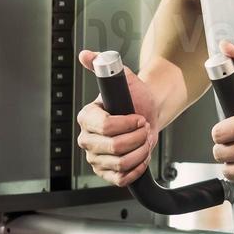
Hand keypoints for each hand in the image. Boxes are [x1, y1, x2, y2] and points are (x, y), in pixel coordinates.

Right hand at [76, 49, 157, 187]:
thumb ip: (102, 64)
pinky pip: (122, 179)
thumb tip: (85, 55)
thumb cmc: (134, 96)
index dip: (127, 124)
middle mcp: (86, 139)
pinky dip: (137, 167)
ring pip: (121, 163)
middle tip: (144, 127)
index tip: (139, 117)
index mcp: (86, 117)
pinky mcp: (105, 173)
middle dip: (137, 137)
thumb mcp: (122, 76)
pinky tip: (141, 154)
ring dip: (140, 151)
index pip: (105, 127)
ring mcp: (95, 158)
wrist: (147, 112)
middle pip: (114, 147)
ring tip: (144, 139)